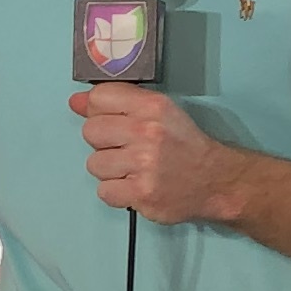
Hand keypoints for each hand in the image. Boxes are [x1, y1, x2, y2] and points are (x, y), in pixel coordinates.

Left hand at [72, 84, 234, 225]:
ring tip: (132, 170)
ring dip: (110, 170)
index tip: (113, 122)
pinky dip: (116, 192)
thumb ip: (116, 103)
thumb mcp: (158, 112)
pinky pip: (104, 191)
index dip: (99, 111)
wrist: (215, 180)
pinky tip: (134, 186)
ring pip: (94, 164)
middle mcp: (147, 132)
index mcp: (152, 106)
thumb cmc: (184, 144)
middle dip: (103, 142)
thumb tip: (75, 102)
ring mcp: (144, 165)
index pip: (100, 97)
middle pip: (91, 131)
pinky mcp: (142, 194)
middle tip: (126, 149)